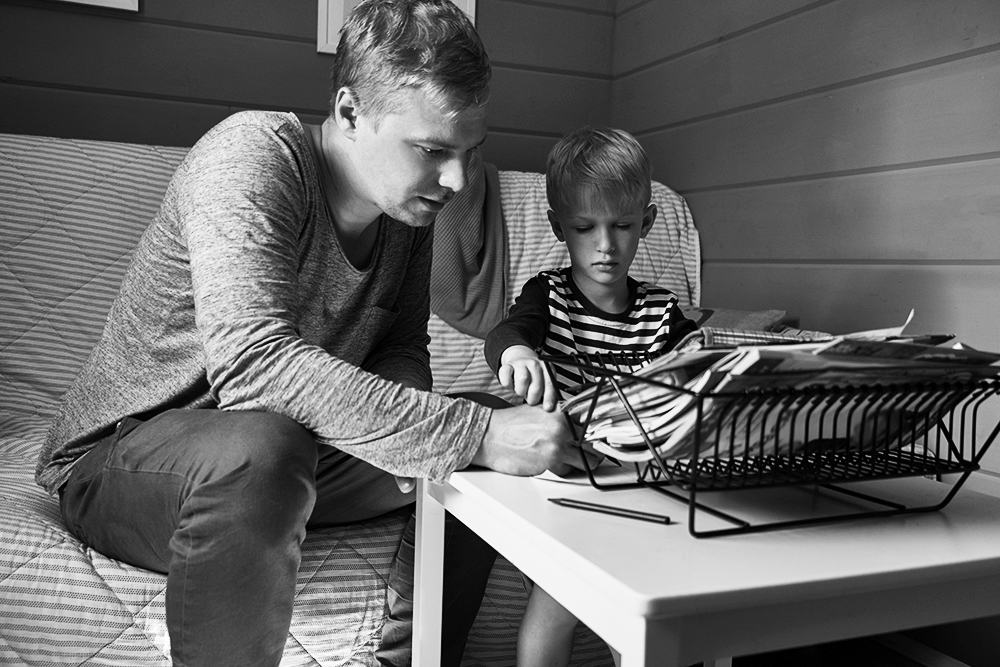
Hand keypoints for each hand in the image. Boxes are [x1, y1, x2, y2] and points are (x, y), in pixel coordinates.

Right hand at [470, 404, 597, 476]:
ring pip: (586, 461)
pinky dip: (562, 469)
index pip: (592, 423)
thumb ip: (560, 416)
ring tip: (571, 460)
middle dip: (592, 451)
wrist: (489, 436)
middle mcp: (562, 428)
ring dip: (580, 463)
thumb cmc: (511, 424)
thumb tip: (580, 421)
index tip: (603, 438)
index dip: (598, 433)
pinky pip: (566, 470)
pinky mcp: (549, 462)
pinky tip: (551, 463)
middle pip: (593, 444)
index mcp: (561, 413)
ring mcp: (556, 446)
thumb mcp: (539, 411)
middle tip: (590, 453)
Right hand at [497, 346, 559, 411]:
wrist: (520, 355)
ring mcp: (521, 364)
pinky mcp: (507, 365)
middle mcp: (534, 364)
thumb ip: (548, 392)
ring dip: (521, 391)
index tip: (547, 408)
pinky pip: (506, 377)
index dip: (549, 398)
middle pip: (536, 386)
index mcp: (546, 368)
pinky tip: (511, 385)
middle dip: (533, 399)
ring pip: (522, 380)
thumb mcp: (544, 379)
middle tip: (531, 400)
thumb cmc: (534, 373)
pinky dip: (508, 385)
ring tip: (521, 392)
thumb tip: (550, 407)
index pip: (550, 384)